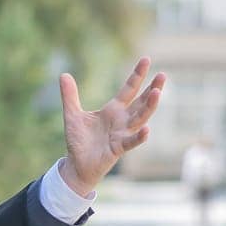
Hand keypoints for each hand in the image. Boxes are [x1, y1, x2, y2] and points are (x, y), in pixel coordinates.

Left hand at [58, 56, 166, 195]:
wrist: (76, 165)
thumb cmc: (78, 141)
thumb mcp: (72, 115)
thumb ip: (70, 96)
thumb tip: (63, 74)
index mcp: (113, 110)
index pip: (129, 89)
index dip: (137, 75)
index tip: (147, 59)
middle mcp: (122, 120)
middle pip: (141, 102)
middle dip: (152, 89)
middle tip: (162, 75)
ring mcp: (122, 134)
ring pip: (140, 119)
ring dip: (149, 107)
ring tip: (157, 93)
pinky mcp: (118, 149)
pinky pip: (131, 142)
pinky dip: (139, 137)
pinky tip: (147, 129)